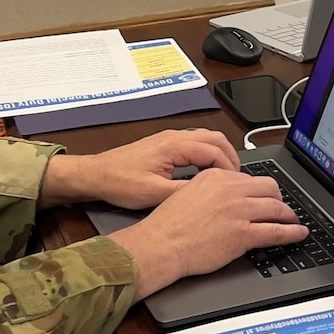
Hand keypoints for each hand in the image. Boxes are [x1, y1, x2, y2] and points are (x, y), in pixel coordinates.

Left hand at [38, 129, 240, 210]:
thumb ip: (184, 193)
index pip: (214, 151)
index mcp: (174, 146)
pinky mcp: (163, 144)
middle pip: (216, 138)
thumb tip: (208, 196)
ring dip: (220, 153)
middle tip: (238, 177)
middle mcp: (174, 137)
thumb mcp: (154, 195)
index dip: (230, 168)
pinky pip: (194, 142)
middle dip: (231, 156)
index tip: (236, 183)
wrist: (95, 174)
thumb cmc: (119, 182)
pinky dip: (207, 153)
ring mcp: (169, 138)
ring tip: (227, 175)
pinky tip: (206, 170)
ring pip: (206, 138)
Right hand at [110, 170, 306, 296]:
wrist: (161, 244)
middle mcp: (231, 190)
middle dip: (279, 199)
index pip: (250, 178)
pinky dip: (292, 232)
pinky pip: (276, 231)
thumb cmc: (168, 225)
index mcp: (217, 177)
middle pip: (270, 188)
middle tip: (282, 207)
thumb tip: (229, 195)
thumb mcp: (188, 193)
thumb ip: (212, 189)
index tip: (266, 196)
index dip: (261, 190)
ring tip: (294, 221)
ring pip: (277, 208)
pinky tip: (299, 233)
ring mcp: (239, 211)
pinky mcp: (243, 234)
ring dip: (289, 215)